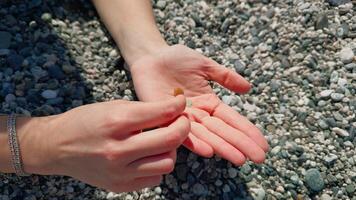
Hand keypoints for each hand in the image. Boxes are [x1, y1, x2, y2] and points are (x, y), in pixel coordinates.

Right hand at [21, 96, 188, 191]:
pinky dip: (156, 165)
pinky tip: (147, 156)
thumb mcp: (112, 107)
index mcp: (116, 123)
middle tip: (180, 121)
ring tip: (160, 141)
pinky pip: (155, 178)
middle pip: (170, 140)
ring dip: (170, 149)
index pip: (161, 114)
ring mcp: (119, 172)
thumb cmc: (85, 122)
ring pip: (167, 163)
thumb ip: (143, 110)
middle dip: (183, 126)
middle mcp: (118, 150)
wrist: (57, 147)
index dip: (178, 105)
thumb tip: (173, 112)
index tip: (181, 102)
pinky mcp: (120, 186)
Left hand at [130, 44, 268, 165]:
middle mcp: (198, 114)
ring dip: (223, 147)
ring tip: (240, 158)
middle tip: (259, 158)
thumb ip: (226, 77)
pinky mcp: (166, 118)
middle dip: (241, 144)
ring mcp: (182, 118)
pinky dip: (195, 142)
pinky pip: (181, 132)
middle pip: (223, 132)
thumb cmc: (176, 59)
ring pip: (206, 136)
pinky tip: (209, 150)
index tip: (263, 144)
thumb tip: (249, 88)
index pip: (232, 120)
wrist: (150, 56)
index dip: (247, 131)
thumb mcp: (205, 65)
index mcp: (209, 103)